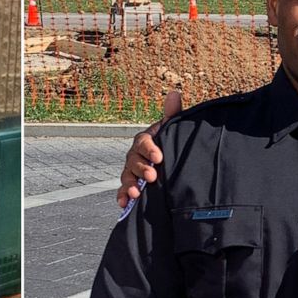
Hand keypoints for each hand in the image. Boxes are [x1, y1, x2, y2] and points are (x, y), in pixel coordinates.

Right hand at [117, 90, 181, 206]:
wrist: (172, 164)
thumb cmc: (171, 143)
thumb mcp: (173, 129)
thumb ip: (173, 114)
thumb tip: (175, 93)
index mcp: (144, 140)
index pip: (143, 142)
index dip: (149, 149)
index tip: (159, 157)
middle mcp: (135, 155)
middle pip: (133, 161)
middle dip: (141, 169)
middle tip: (152, 177)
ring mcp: (132, 171)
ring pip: (127, 176)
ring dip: (129, 185)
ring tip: (136, 193)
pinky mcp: (132, 186)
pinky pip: (124, 191)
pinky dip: (122, 197)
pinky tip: (124, 204)